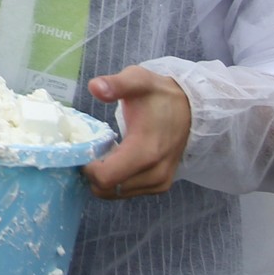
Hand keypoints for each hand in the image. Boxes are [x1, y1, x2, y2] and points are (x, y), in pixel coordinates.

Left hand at [81, 66, 191, 199]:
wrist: (190, 109)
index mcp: (146, 150)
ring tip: (101, 154)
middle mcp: (155, 173)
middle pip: (108, 189)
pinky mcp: (160, 186)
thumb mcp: (138, 80)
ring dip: (102, 179)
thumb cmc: (159, 95)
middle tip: (89, 151)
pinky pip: (127, 192)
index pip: (106, 177)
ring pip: (116, 193)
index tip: (83, 148)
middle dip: (91, 174)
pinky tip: (114, 161)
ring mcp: (159, 182)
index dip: (86, 167)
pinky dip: (115, 182)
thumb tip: (95, 87)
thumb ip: (117, 84)